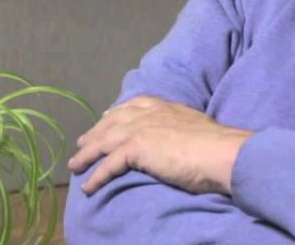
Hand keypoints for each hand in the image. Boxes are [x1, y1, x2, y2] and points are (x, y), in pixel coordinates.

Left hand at [68, 95, 251, 195]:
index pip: (131, 107)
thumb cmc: (214, 144)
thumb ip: (178, 126)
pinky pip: (108, 164)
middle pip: (111, 122)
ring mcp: (140, 129)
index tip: (105, 118)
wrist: (220, 152)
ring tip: (74, 166)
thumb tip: (175, 135)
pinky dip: (96, 176)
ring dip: (86, 155)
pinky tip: (88, 186)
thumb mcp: (193, 125)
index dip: (115, 114)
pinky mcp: (136, 148)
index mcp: (162, 106)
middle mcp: (147, 114)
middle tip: (81, 143)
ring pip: (104, 142)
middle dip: (95, 133)